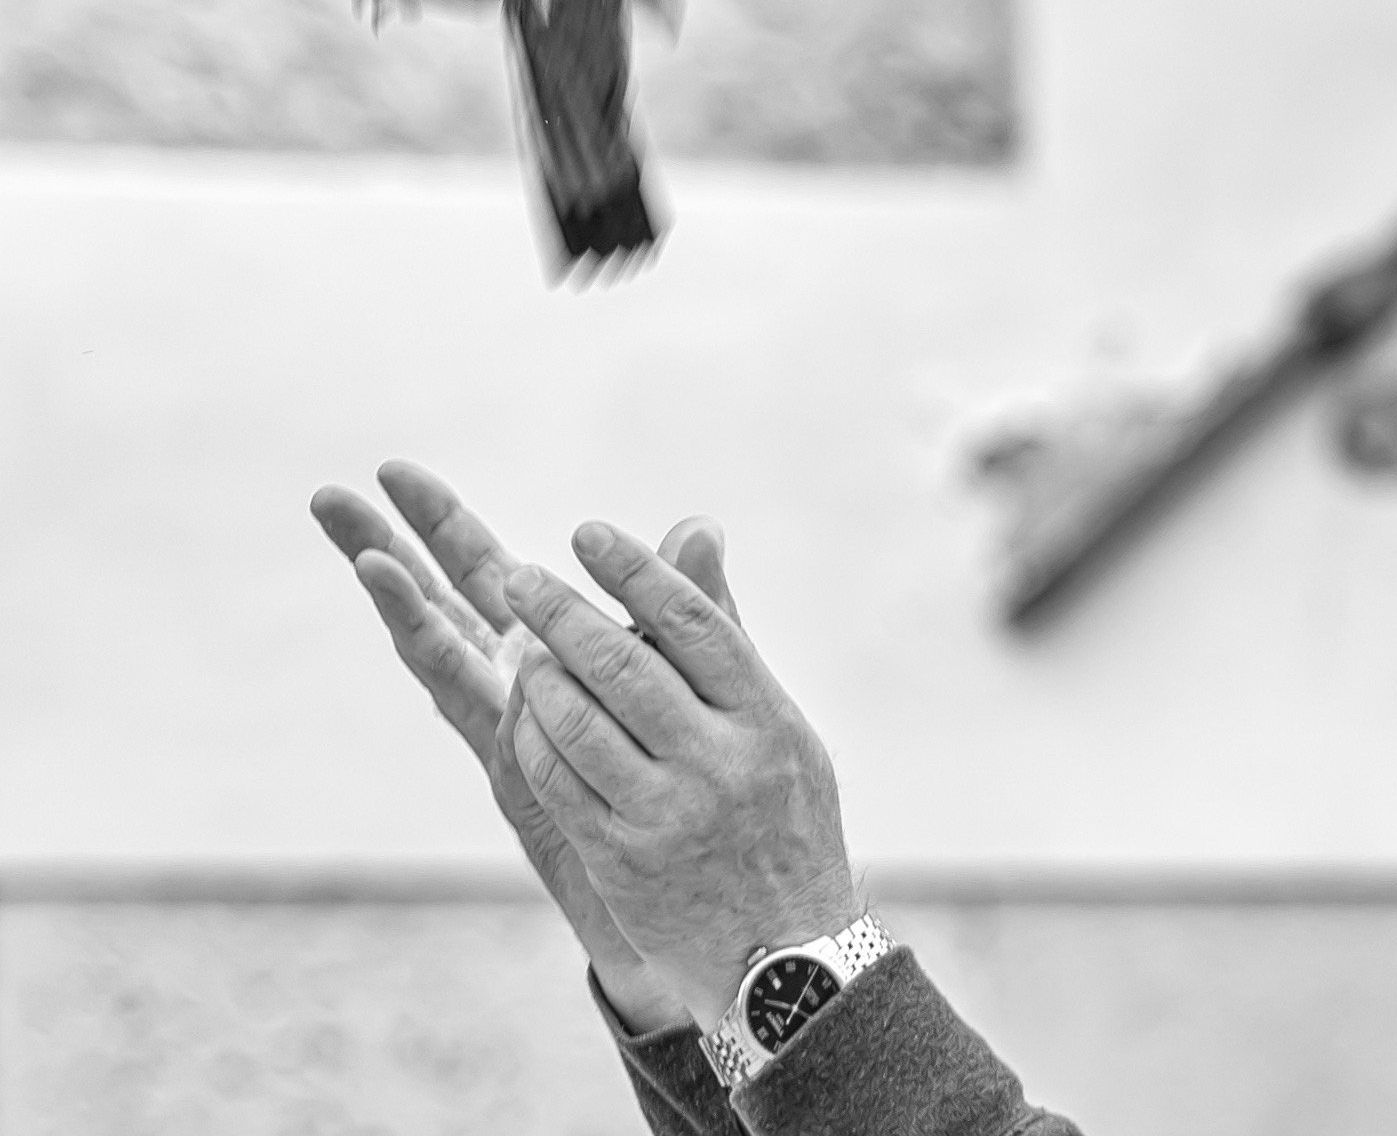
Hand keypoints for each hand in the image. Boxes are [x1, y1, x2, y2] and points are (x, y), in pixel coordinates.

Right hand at [310, 462, 737, 1031]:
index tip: (391, 468)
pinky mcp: (523, 777)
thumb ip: (689, 602)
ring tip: (366, 555)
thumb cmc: (686, 767)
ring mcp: (507, 732)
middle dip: (384, 550)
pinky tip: (426, 631)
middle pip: (437, 603)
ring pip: (442, 658)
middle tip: (328, 495)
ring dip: (404, 607)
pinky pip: (483, 715)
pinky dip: (454, 674)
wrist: (689, 884)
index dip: (439, 521)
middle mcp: (509, 685)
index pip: (481, 570)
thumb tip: (699, 522)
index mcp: (542, 649)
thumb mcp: (696, 669)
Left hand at [501, 521, 857, 1029]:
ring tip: (520, 643)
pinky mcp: (621, 862)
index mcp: (765, 718)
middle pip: (625, 669)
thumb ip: (722, 632)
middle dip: (564, 614)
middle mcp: (718, 763)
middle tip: (521, 577)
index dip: (636, 571)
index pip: (693, 624)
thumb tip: (693, 526)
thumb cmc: (782, 819)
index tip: (588, 532)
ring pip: (581, 725)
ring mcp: (666, 817)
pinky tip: (525, 713)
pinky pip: (560, 785)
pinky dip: (534, 739)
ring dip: (539, 676)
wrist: (785, 960)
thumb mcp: (778, 725)